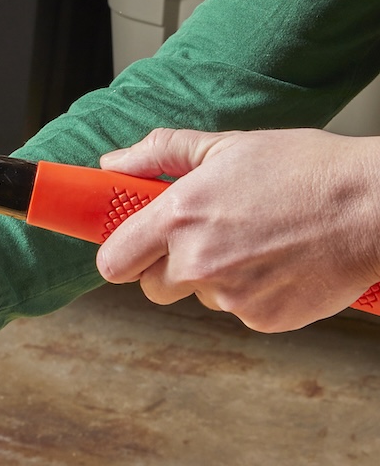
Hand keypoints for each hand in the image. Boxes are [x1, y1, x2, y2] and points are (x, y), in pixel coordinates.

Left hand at [96, 128, 379, 330]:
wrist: (376, 207)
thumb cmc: (307, 170)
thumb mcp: (228, 145)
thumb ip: (159, 154)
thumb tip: (111, 165)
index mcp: (179, 217)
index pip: (113, 262)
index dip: (121, 256)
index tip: (133, 250)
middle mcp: (197, 261)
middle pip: (151, 288)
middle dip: (168, 270)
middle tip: (205, 242)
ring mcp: (229, 295)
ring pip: (199, 298)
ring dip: (216, 279)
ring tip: (257, 243)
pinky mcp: (262, 319)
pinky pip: (239, 311)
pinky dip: (253, 293)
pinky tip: (279, 263)